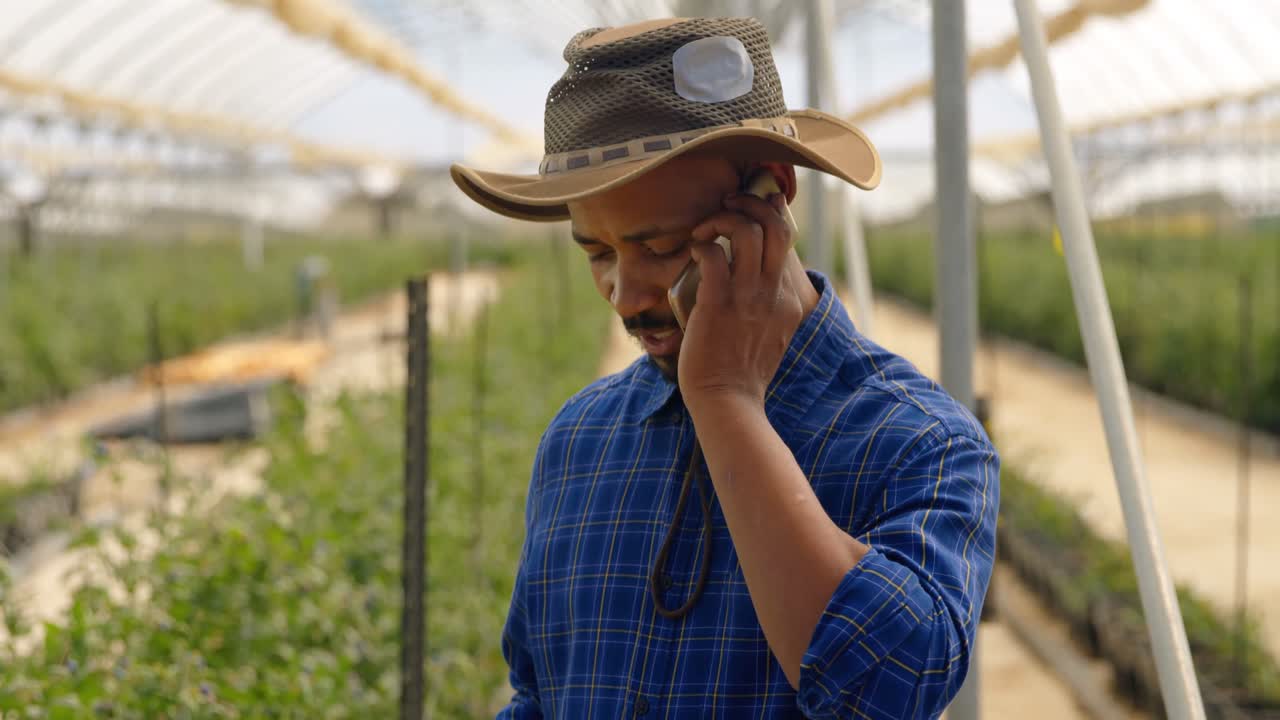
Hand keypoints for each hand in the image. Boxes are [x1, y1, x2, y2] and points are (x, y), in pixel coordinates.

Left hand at [677, 190, 804, 412]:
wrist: (728, 400)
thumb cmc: (741, 370)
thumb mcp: (772, 334)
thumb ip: (770, 305)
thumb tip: (755, 281)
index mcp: (789, 299)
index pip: (787, 238)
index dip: (769, 212)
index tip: (748, 209)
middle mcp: (774, 292)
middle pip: (775, 225)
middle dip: (749, 203)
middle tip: (726, 205)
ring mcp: (748, 297)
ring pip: (747, 231)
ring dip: (721, 219)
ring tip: (704, 230)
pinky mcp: (718, 303)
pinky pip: (712, 254)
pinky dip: (700, 244)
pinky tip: (692, 250)